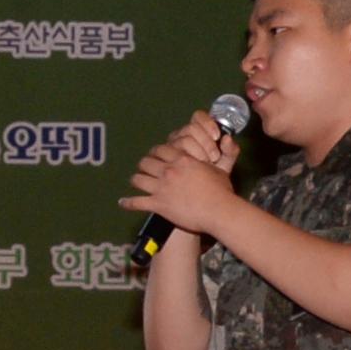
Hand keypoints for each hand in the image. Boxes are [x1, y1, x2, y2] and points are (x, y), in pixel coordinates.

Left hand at [121, 111, 240, 235]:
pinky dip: (128, 203)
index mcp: (181, 160)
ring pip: (138, 179)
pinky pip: (137, 202)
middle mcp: (168, 171)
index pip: (161, 150)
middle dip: (144, 164)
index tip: (154, 155)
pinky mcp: (157, 204)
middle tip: (144, 167)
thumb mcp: (223, 168)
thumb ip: (226, 152)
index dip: (156, 152)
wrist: (218, 211)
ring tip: (135, 181)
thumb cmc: (221, 190)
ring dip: (136, 180)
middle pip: (146, 162)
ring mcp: (160, 188)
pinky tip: (122, 203)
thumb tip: (228, 138)